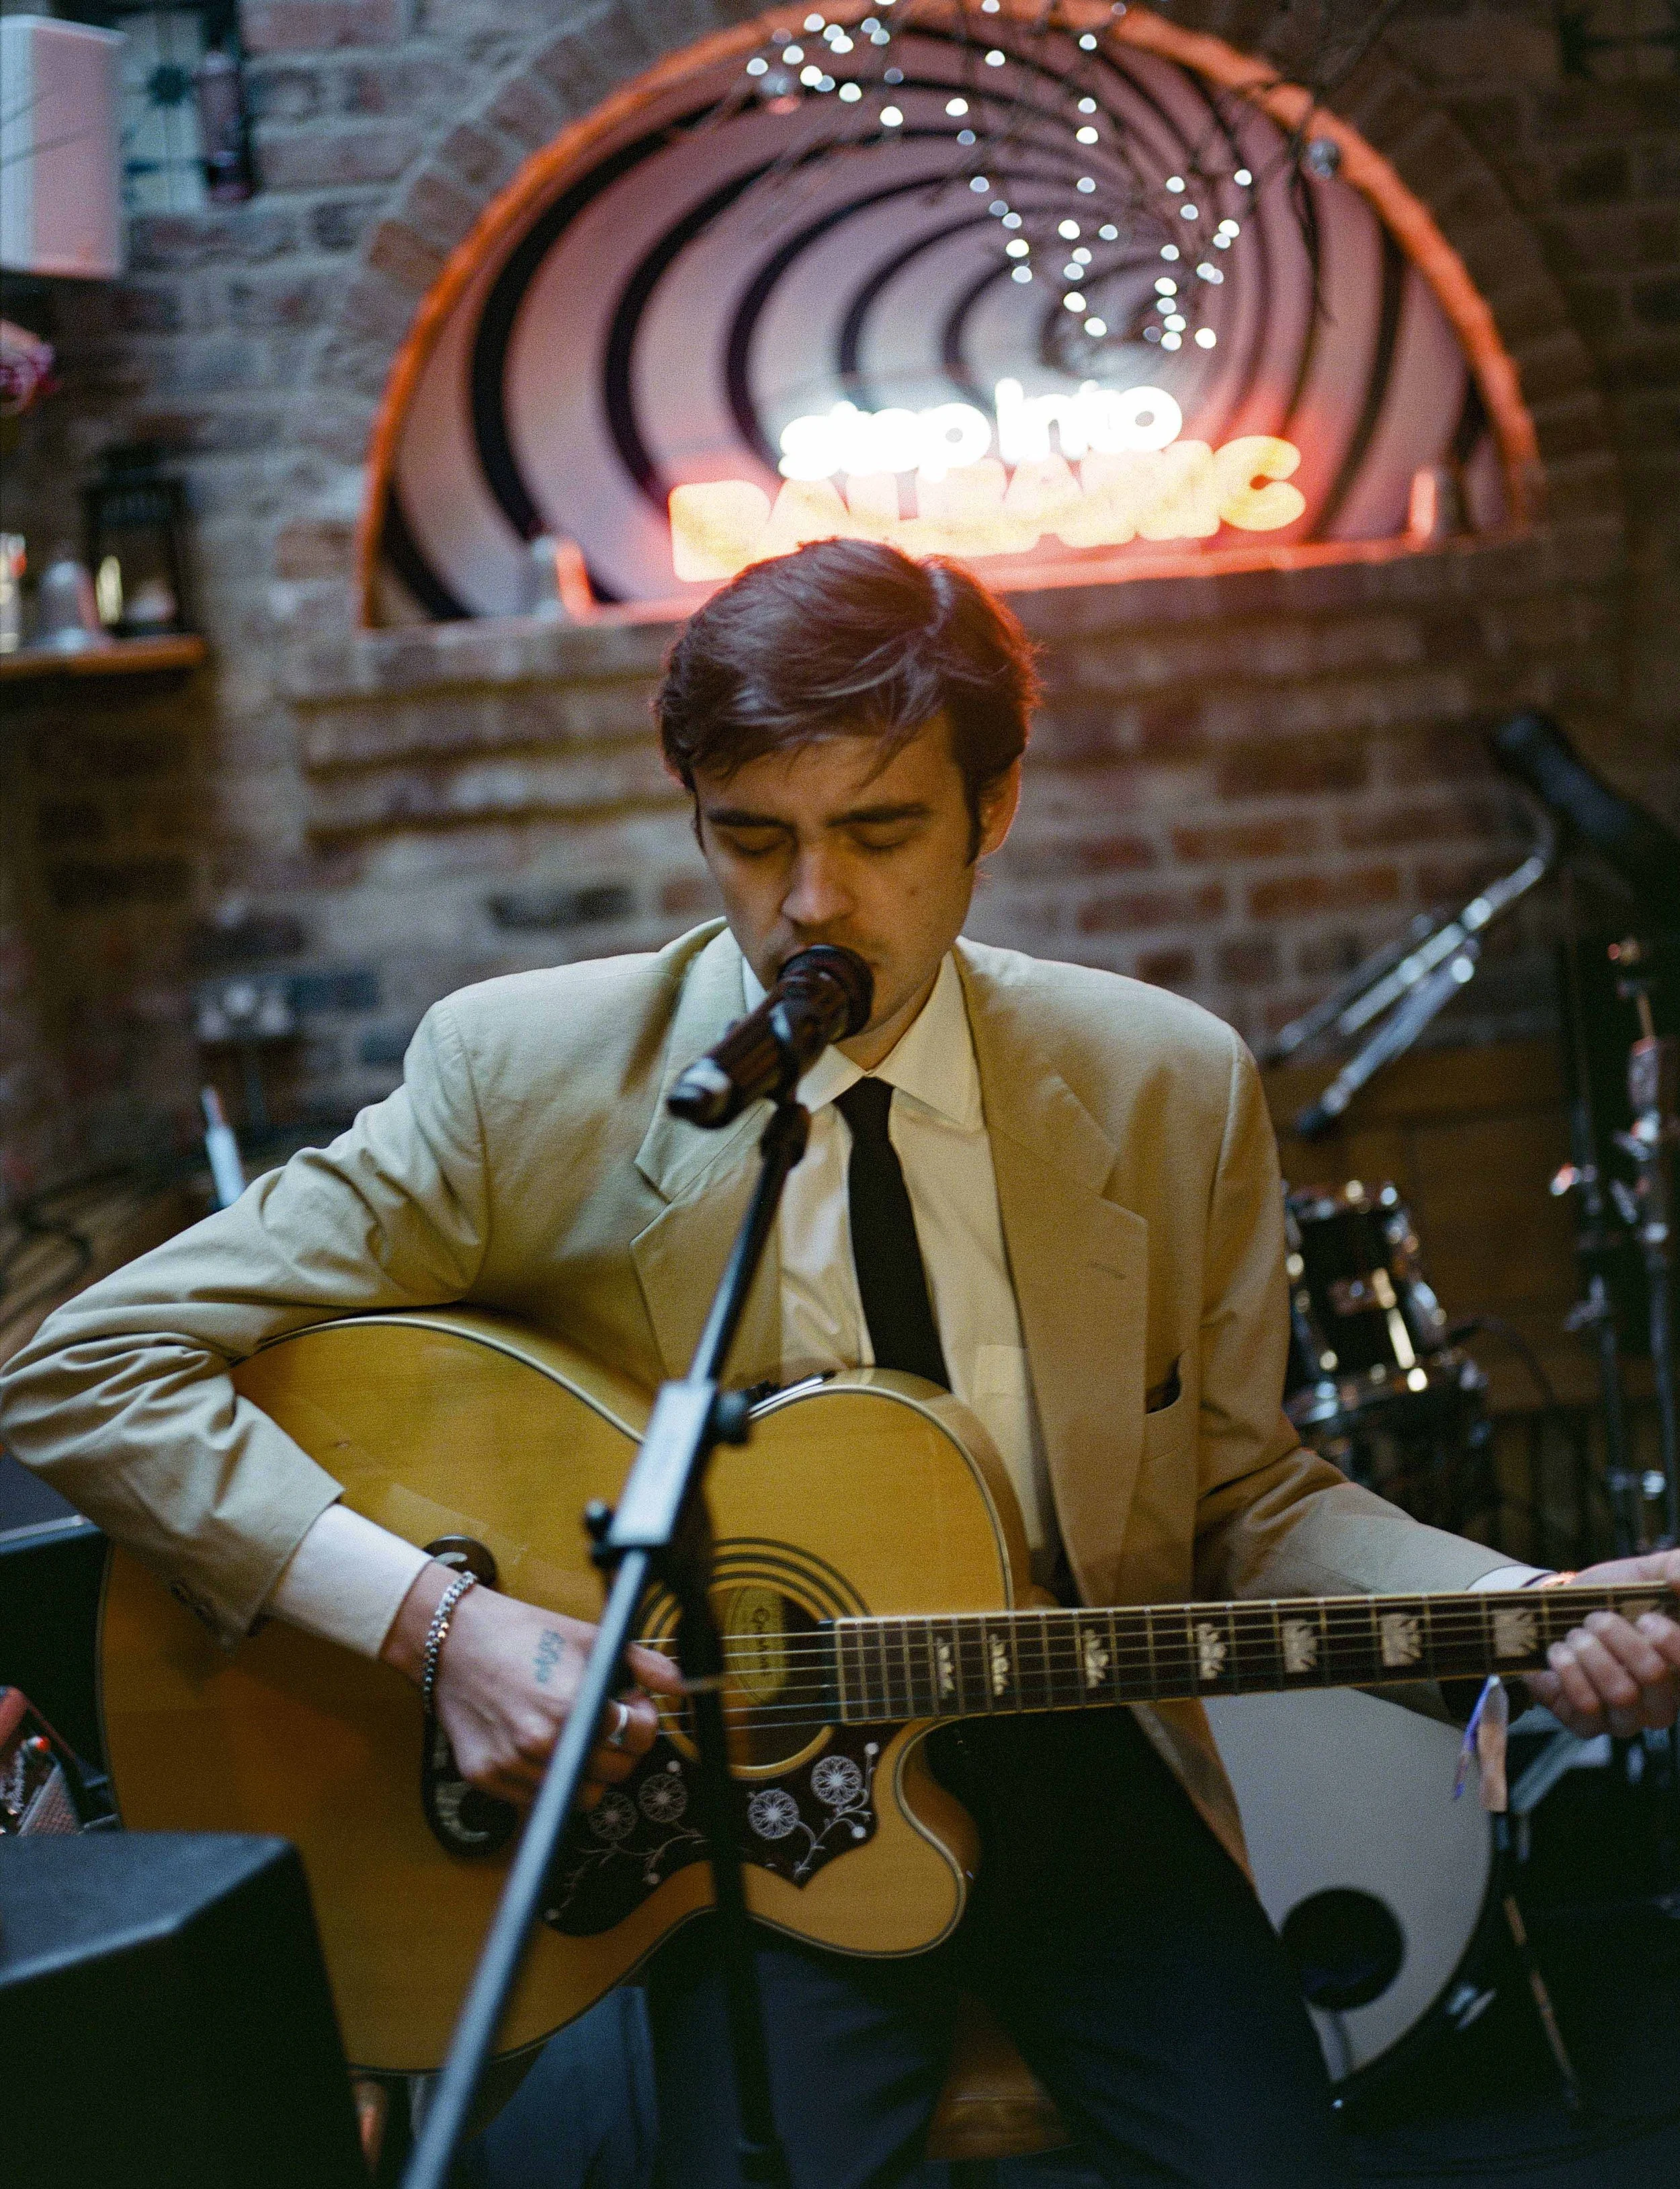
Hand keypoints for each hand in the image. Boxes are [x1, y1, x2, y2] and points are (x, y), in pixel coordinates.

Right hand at [381, 1564, 682, 1807]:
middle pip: (614, 1773)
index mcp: (572, 1707)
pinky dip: (549, 1777)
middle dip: (621, 1747)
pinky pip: (537, 1798)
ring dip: (588, 1770)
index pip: (634, 1739)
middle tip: (608, 1719)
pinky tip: (542, 1741)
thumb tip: (681, 1685)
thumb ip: (643, 1664)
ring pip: (579, 1796)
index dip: (642, 1721)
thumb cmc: (523, 1633)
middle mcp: (541, 1744)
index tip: (633, 1705)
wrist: (453, 1639)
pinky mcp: (485, 1778)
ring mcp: (511, 1766)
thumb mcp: (590, 1638)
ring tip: (576, 1733)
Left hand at [1523, 1551, 1679, 1738]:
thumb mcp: (1648, 1573)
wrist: (1558, 1609)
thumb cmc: (1614, 1595)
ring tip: (1576, 1634)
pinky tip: (1560, 1652)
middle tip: (1597, 1619)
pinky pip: (1587, 1709)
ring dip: (1590, 1653)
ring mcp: (1628, 1719)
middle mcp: (1663, 1701)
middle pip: (1654, 1676)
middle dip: (1618, 1636)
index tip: (1645, 1617)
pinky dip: (1569, 1672)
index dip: (1670, 1642)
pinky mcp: (1589, 1726)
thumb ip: (1674, 1568)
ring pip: (1620, 1693)